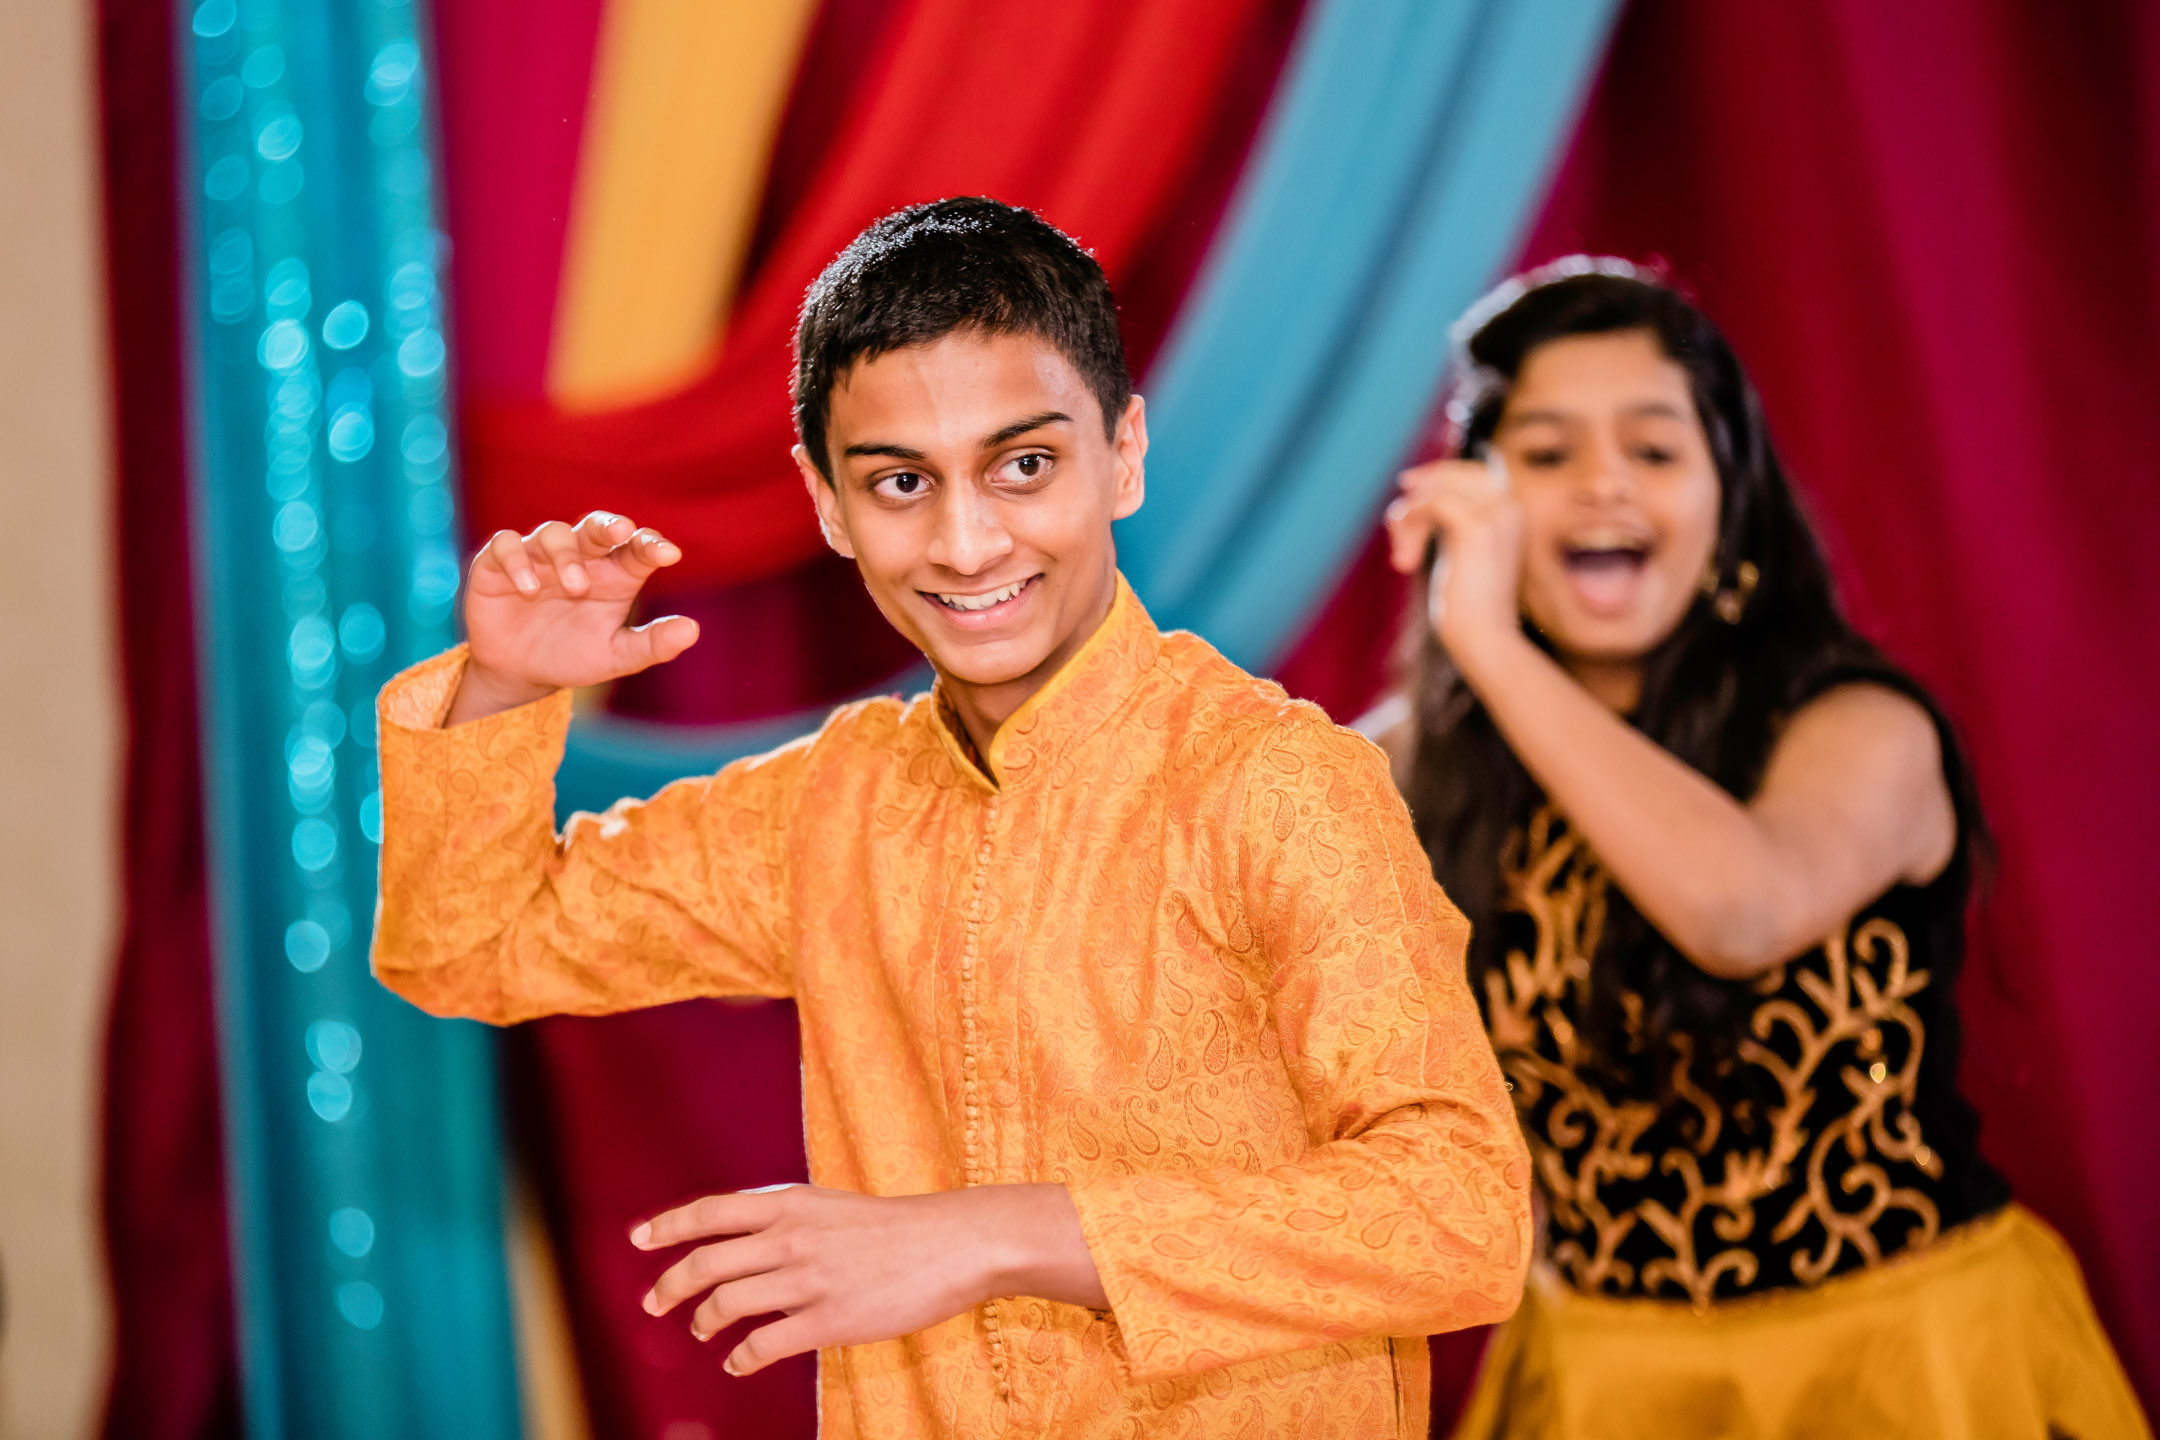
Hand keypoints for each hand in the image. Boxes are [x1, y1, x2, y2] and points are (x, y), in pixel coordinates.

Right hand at [447, 511, 699, 724]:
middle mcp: (579, 558)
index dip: (652, 546)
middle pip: (596, 527)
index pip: (637, 548)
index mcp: (614, 574)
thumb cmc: (573, 655)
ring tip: (575, 587)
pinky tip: (528, 588)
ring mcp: (538, 557)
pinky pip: (506, 545)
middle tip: (621, 531)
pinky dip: (517, 560)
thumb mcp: (615, 656)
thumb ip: (652, 644)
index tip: (669, 554)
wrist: (519, 673)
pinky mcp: (498, 564)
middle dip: (608, 525)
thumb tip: (692, 630)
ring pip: (554, 533)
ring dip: (566, 556)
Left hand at [633, 1182, 1105, 1375]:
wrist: (954, 1243)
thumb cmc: (897, 1227)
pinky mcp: (828, 1320)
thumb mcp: (832, 1206)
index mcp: (791, 1204)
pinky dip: (740, 1358)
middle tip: (655, 1305)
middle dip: (669, 1287)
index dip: (667, 1227)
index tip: (637, 1241)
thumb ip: (786, 1218)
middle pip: (705, 1262)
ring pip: (726, 1305)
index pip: (710, 1213)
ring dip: (703, 1322)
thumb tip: (744, 1237)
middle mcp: (790, 1238)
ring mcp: (807, 1280)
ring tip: (702, 1331)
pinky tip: (739, 1362)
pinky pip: (763, 1345)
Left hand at [1383, 456, 1523, 662]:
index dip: (1438, 473)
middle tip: (1395, 528)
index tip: (1406, 484)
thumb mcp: (1462, 554)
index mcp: (1513, 512)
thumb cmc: (1470, 608)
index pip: (1474, 471)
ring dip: (1408, 518)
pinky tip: (1405, 559)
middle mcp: (1510, 507)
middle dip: (1417, 498)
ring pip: (1436, 490)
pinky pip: (1430, 503)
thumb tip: (1416, 492)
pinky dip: (1409, 523)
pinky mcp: (1476, 529)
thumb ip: (1451, 523)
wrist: (1486, 639)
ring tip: (1403, 555)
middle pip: (1452, 476)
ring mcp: (1496, 515)